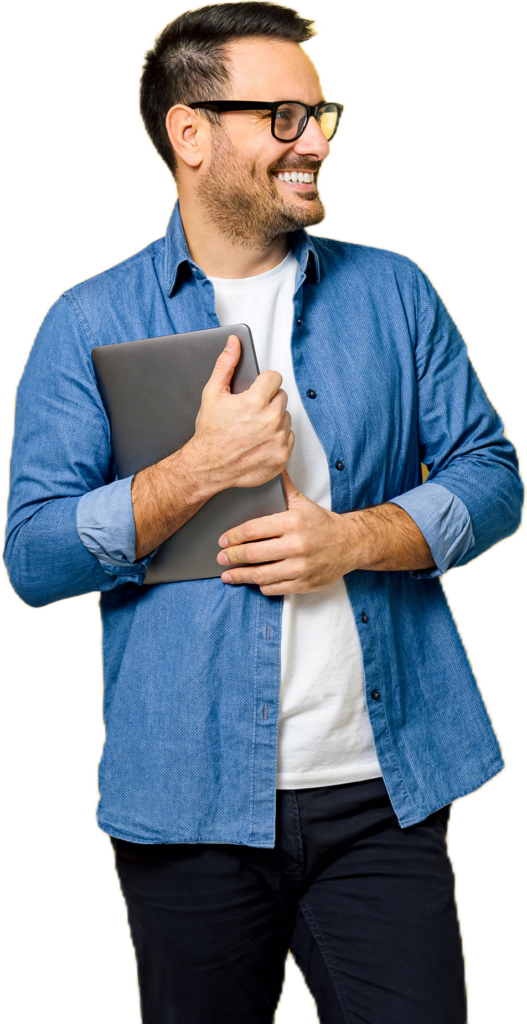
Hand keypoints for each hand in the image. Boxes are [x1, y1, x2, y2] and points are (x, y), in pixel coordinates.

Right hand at [191, 334, 294, 491]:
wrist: (208, 466)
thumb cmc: (210, 433)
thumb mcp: (212, 394)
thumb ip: (225, 365)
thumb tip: (234, 343)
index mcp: (255, 402)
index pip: (275, 378)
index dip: (264, 382)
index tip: (257, 390)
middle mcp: (270, 420)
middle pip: (281, 397)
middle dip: (268, 401)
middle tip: (250, 412)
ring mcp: (277, 440)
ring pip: (286, 418)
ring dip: (273, 420)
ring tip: (254, 428)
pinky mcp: (282, 456)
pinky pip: (289, 438)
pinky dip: (277, 439)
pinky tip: (260, 441)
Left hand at [216, 468, 351, 595]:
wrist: (351, 544)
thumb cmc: (323, 523)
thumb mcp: (303, 502)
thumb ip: (284, 487)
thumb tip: (272, 465)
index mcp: (292, 522)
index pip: (253, 530)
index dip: (233, 537)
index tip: (223, 540)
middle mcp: (295, 545)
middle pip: (253, 554)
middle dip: (232, 557)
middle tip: (220, 558)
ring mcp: (299, 567)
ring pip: (261, 575)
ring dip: (240, 576)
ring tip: (228, 575)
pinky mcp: (303, 584)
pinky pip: (274, 588)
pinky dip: (261, 586)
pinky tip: (253, 582)